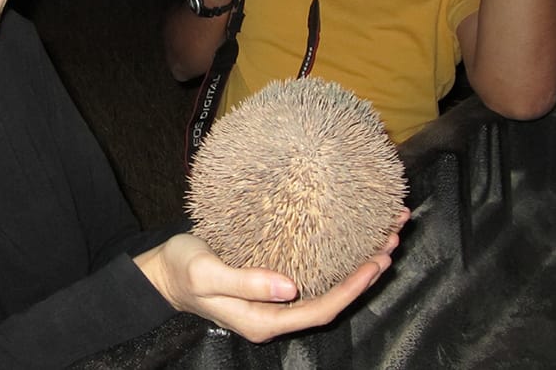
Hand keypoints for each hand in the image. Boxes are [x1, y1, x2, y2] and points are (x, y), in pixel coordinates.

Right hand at [136, 207, 410, 343]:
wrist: (162, 272)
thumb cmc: (182, 271)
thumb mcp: (207, 275)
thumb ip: (246, 283)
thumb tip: (290, 288)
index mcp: (264, 321)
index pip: (320, 308)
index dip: (352, 287)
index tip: (376, 260)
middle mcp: (275, 313)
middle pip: (332, 297)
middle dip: (365, 271)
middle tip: (392, 236)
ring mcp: (275, 299)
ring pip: (326, 284)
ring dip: (356, 262)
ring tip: (383, 234)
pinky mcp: (271, 281)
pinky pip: (313, 271)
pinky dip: (335, 255)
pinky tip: (347, 237)